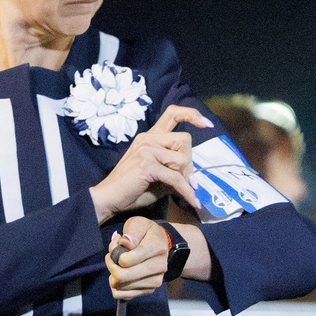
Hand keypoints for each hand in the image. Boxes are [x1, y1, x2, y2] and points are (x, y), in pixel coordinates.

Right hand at [90, 105, 211, 221]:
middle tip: (187, 180)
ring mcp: (146, 149)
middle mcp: (147, 138)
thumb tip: (194, 175)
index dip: (192, 115)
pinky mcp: (147, 164)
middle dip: (189, 162)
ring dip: (186, 178)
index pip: (172, 113)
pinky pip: (176, 178)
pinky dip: (186, 192)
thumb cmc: (132, 189)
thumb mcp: (157, 175)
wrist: (108, 199)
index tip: (206, 124)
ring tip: (183, 190)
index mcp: (149, 137)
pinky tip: (192, 201)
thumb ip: (173, 168)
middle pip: (185, 140)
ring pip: (182, 159)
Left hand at [107, 213, 178, 298]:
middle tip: (112, 257)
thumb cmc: (147, 234)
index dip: (115, 255)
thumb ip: (131, 231)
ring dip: (113, 276)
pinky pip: (123, 295)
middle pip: (122, 276)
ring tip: (119, 265)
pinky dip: (117, 287)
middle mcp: (159, 266)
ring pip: (121, 287)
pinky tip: (122, 276)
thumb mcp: (139, 223)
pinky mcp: (149, 290)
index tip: (116, 247)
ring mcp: (155, 281)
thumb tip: (125, 243)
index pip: (127, 260)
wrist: (163, 246)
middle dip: (111, 266)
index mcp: (157, 247)